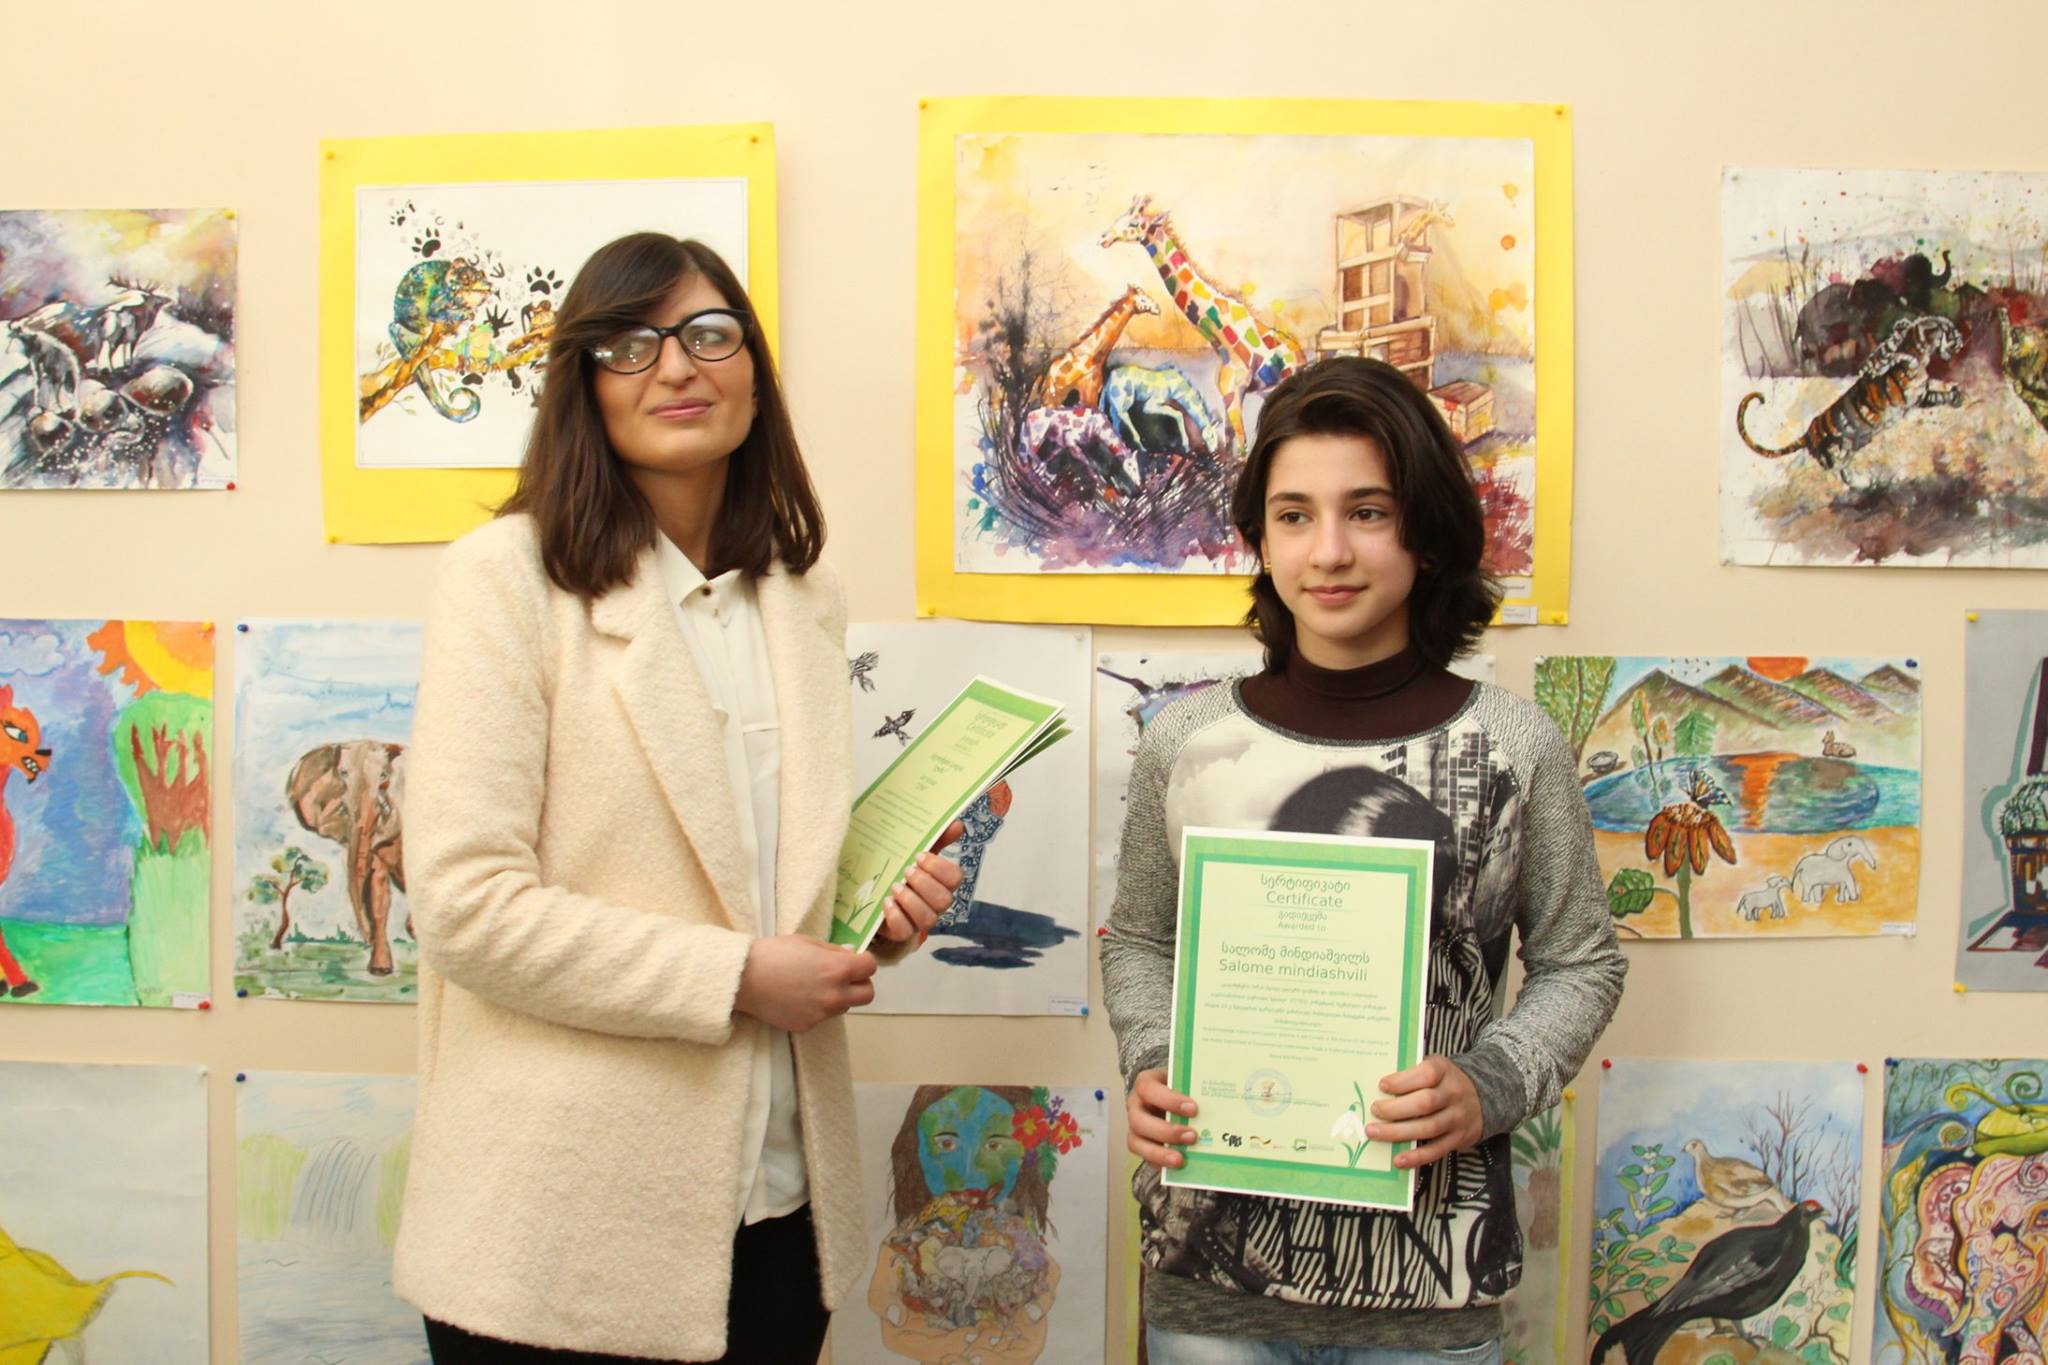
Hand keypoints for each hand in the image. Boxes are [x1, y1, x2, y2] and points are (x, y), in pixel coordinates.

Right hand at [734, 934, 876, 1031]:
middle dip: (860, 983)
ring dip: (839, 996)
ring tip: (815, 986)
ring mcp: (821, 1013)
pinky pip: (822, 1017)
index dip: (863, 961)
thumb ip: (834, 952)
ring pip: (845, 1006)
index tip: (854, 960)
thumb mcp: (807, 942)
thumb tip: (850, 955)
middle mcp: (834, 994)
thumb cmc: (773, 953)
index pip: (870, 968)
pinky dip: (817, 1008)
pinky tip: (799, 997)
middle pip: (867, 994)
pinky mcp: (807, 1026)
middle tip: (844, 976)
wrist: (743, 978)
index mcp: (837, 969)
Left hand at [873, 780, 1008, 950]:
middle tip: (907, 870)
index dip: (940, 868)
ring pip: (928, 919)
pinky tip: (886, 902)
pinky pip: (905, 930)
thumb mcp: (916, 855)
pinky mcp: (902, 932)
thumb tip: (957, 824)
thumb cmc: (903, 873)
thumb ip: (937, 839)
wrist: (878, 897)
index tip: (919, 856)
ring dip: (911, 900)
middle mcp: (935, 904)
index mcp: (942, 883)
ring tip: (895, 886)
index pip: (955, 878)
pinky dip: (896, 916)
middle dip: (925, 884)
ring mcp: (919, 920)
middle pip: (944, 900)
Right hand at [1125, 1067, 1199, 1169]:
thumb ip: (1198, 1089)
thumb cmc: (1182, 1088)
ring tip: (1182, 1159)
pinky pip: (1145, 1159)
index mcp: (1146, 1083)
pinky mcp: (1141, 1146)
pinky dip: (1161, 1164)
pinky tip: (1178, 1167)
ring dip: (1160, 1152)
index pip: (1148, 1088)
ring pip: (1136, 1143)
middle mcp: (1136, 1105)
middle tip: (1193, 1136)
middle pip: (1138, 1120)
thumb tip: (1222, 1102)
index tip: (1194, 1108)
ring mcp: (1135, 1127)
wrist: (1174, 1099)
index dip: (1169, 1100)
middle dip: (1166, 1131)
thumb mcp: (1188, 1081)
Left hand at [1370, 1055, 1483, 1168]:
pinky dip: (1417, 1156)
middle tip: (1374, 1110)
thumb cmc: (1444, 1081)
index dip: (1403, 1081)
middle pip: (1425, 1103)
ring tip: (1374, 1133)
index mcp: (1444, 1071)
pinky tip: (1398, 1159)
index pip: (1426, 1074)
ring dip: (1398, 1133)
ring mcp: (1458, 1118)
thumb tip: (1378, 1088)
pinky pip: (1437, 1150)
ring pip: (1428, 1128)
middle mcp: (1454, 1094)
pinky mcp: (1459, 1138)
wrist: (1482, 1096)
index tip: (1382, 1085)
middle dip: (1396, 1109)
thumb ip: (1412, 1074)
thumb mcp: (1434, 1067)